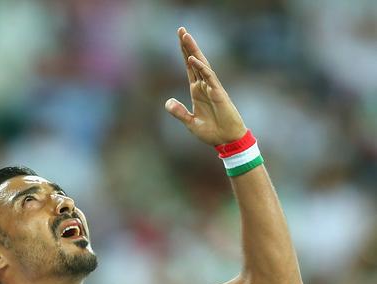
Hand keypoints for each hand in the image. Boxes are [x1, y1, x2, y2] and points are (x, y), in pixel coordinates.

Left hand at [165, 27, 246, 145]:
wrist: (227, 141)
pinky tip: (193, 58)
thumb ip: (179, 112)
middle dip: (188, 45)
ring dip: (193, 50)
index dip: (184, 53)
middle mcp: (204, 86)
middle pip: (194, 61)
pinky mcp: (218, 93)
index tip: (179, 39)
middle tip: (181, 29)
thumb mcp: (190, 122)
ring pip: (202, 64)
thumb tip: (167, 102)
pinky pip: (208, 77)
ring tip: (185, 36)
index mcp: (197, 90)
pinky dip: (201, 68)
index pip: (189, 67)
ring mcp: (212, 88)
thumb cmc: (212, 132)